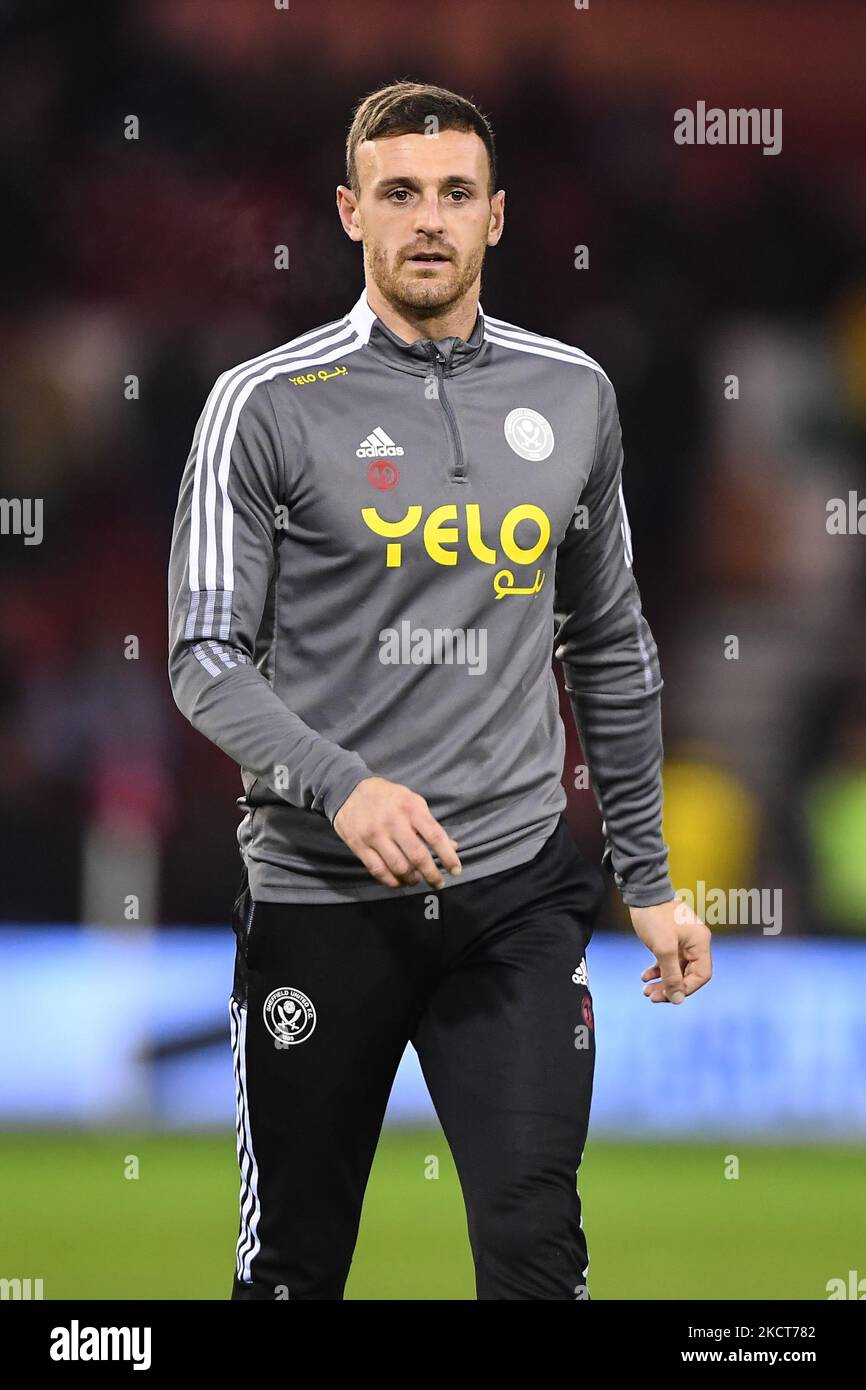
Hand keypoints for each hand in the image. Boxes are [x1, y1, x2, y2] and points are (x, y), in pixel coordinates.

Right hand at [333, 776, 461, 889]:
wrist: (348, 790)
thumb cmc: (387, 797)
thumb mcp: (412, 802)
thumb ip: (430, 824)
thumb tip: (453, 847)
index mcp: (411, 807)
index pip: (435, 836)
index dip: (448, 856)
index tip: (456, 870)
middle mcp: (393, 821)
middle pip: (417, 856)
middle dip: (432, 874)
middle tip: (438, 883)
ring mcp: (374, 835)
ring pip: (398, 867)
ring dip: (412, 879)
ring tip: (417, 880)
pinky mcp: (359, 846)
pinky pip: (378, 871)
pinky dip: (392, 882)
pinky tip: (400, 882)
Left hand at [628, 897, 711, 1003]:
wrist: (642, 893)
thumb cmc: (655, 918)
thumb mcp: (663, 949)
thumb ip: (671, 975)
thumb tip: (677, 999)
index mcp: (700, 943)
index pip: (701, 976)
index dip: (686, 989)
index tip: (668, 995)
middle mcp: (696, 944)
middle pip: (688, 975)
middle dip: (670, 987)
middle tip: (651, 996)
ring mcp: (683, 942)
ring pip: (676, 970)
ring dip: (662, 982)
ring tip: (646, 990)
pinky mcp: (671, 940)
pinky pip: (668, 961)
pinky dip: (658, 970)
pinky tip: (645, 976)